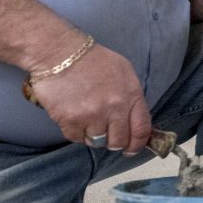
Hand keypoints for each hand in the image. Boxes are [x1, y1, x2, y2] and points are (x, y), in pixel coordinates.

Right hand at [31, 43, 150, 155]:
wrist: (60, 53)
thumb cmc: (92, 60)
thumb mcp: (123, 71)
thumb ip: (131, 96)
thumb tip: (134, 120)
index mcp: (131, 94)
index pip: (142, 129)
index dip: (138, 144)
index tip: (131, 149)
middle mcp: (115, 107)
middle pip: (119, 141)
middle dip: (114, 143)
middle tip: (107, 137)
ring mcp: (93, 115)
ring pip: (98, 142)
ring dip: (93, 135)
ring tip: (87, 119)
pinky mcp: (72, 120)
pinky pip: (76, 138)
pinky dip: (75, 131)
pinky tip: (73, 116)